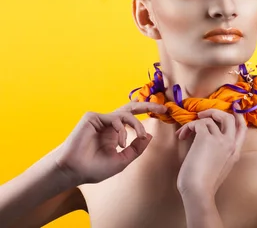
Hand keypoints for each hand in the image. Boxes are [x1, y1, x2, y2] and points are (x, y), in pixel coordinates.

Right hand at [52, 102, 167, 184]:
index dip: (146, 113)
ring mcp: (100, 119)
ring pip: (126, 114)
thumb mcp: (122, 160)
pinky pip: (115, 118)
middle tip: (162, 107)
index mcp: (115, 132)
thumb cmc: (94, 168)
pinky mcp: (93, 117)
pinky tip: (119, 143)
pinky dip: (121, 130)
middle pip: (130, 107)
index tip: (163, 113)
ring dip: (136, 126)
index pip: (132, 118)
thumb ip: (136, 148)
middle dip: (148, 105)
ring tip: (136, 138)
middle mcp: (109, 123)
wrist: (74, 171)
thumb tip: (149, 135)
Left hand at [175, 104, 247, 197]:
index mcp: (235, 152)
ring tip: (185, 132)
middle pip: (230, 118)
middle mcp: (230, 144)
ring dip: (194, 122)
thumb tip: (208, 142)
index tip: (234, 107)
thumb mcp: (220, 167)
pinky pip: (197, 124)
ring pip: (210, 119)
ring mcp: (219, 140)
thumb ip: (221, 154)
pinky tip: (182, 136)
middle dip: (216, 112)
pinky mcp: (205, 138)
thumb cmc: (204, 184)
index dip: (239, 116)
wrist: (198, 191)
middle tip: (203, 114)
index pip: (243, 129)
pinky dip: (188, 127)